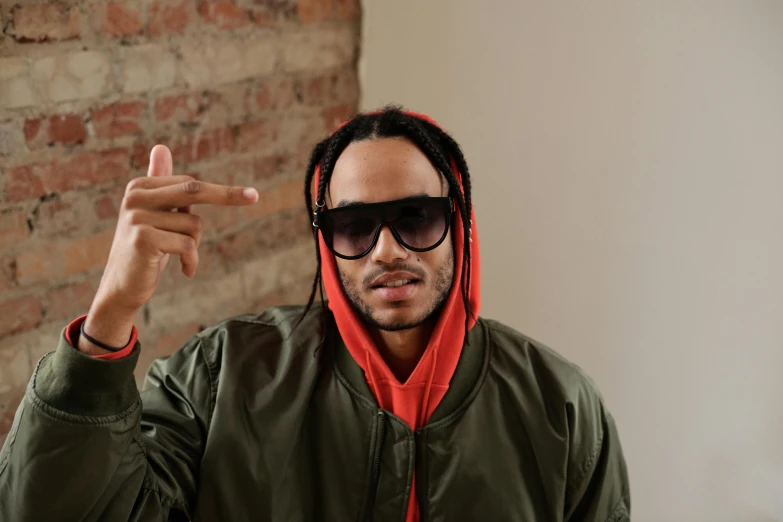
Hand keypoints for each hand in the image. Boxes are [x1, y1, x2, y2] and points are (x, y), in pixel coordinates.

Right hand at [87, 145, 258, 336]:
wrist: (122, 287)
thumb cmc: (146, 250)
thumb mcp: (156, 215)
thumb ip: (162, 184)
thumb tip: (161, 146)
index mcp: (140, 186)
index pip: (189, 184)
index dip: (219, 193)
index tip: (250, 195)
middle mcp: (135, 197)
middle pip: (193, 190)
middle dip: (227, 194)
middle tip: (255, 196)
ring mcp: (137, 217)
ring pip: (193, 225)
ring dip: (194, 246)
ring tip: (178, 257)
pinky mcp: (143, 238)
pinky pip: (187, 245)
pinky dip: (192, 261)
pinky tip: (185, 270)